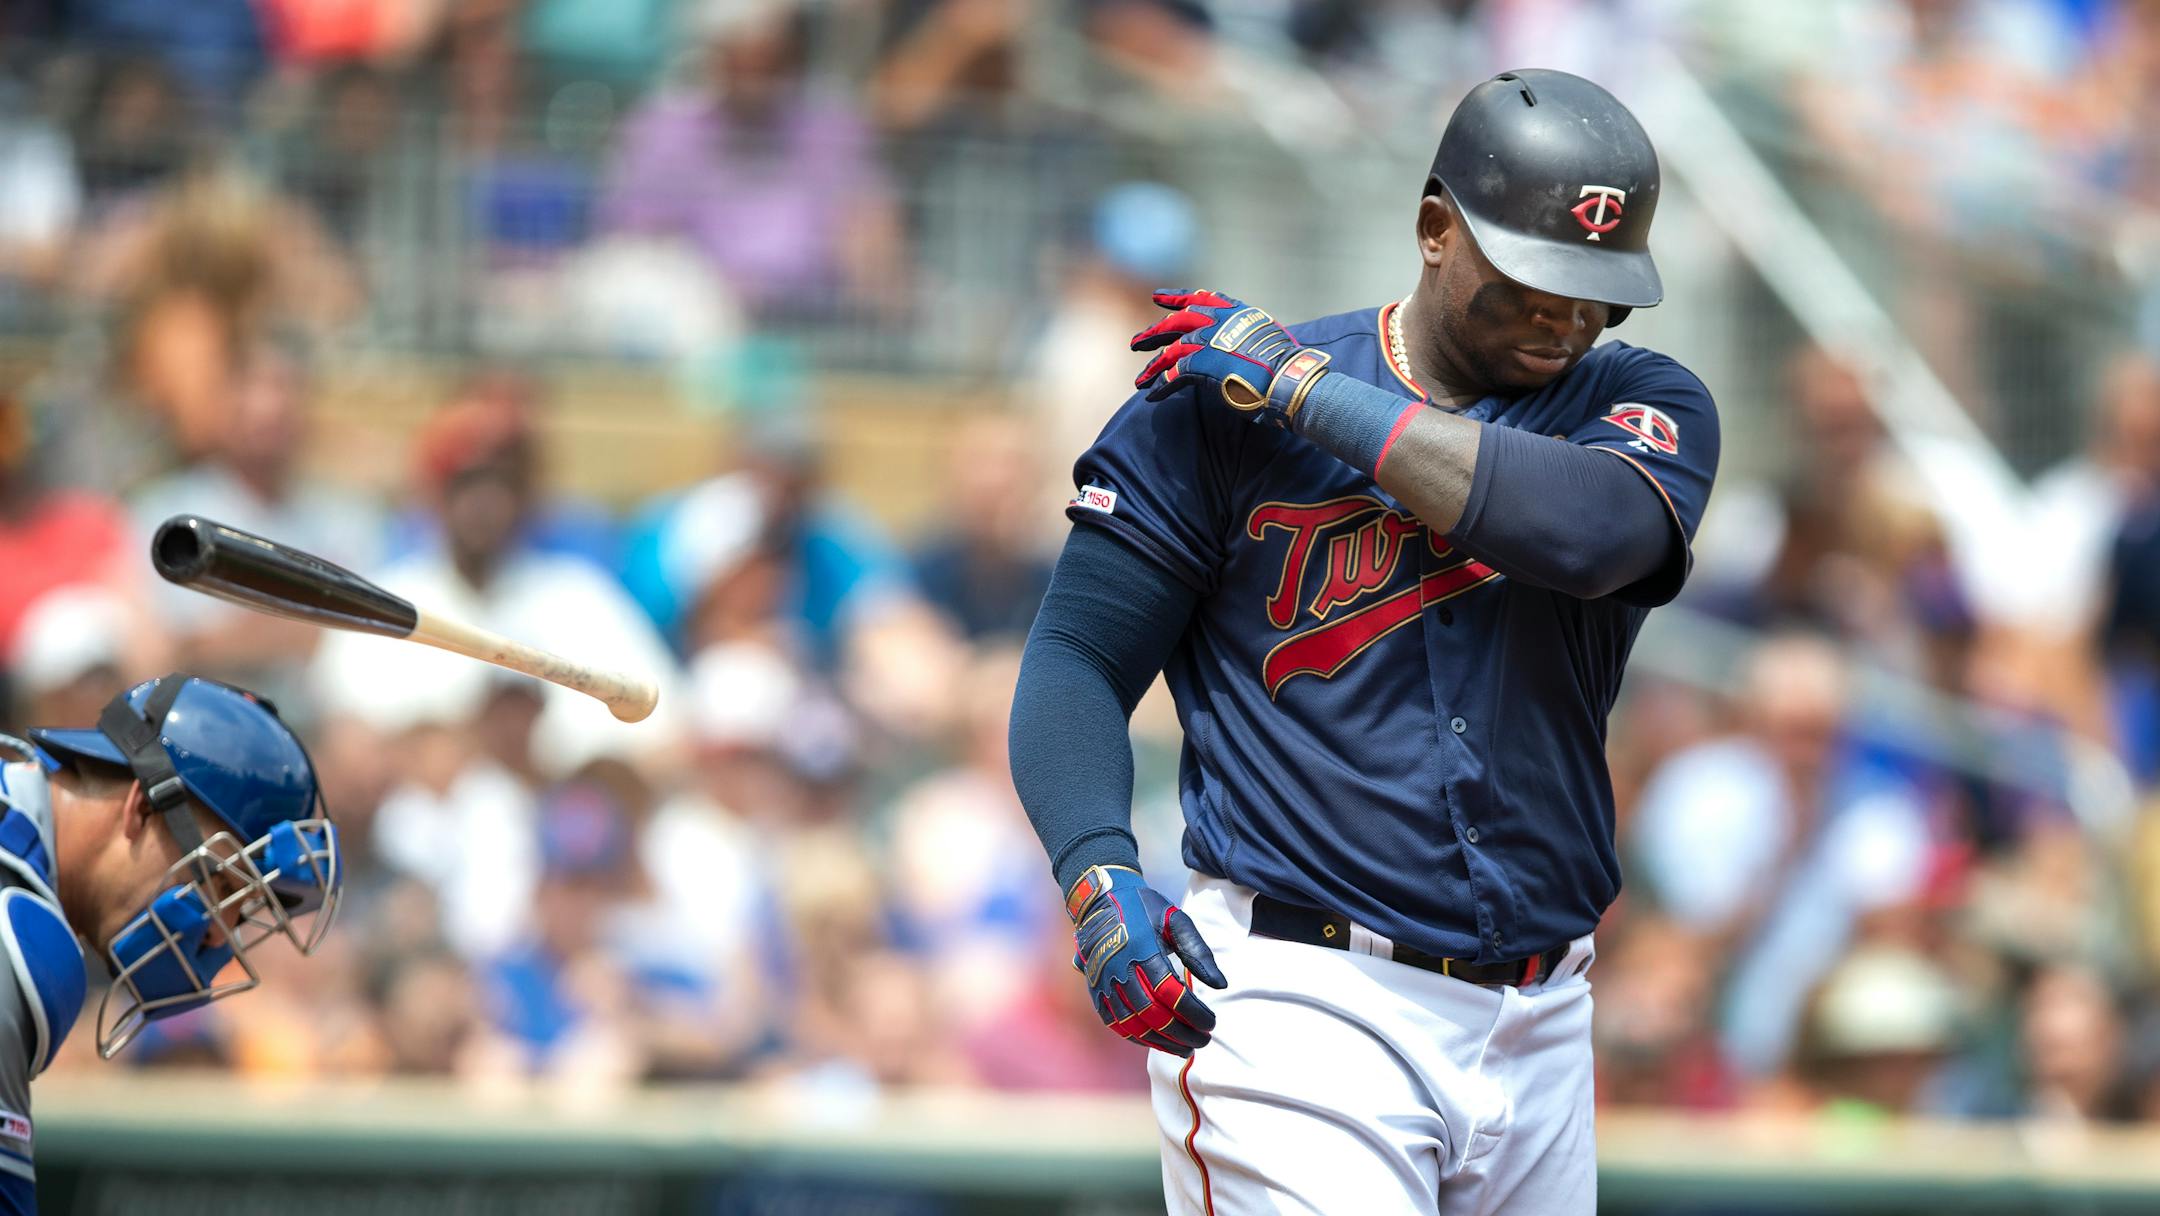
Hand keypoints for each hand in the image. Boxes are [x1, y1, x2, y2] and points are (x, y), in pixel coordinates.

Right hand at [1066, 865, 1226, 1055]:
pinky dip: (1136, 1037)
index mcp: (1142, 949)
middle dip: (1181, 1033)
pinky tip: (1156, 1041)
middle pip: (1153, 1014)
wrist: (1099, 899)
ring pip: (1133, 1024)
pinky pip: (1115, 1022)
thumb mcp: (1175, 919)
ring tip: (1184, 1048)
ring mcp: (1104, 982)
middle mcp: (1119, 969)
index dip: (1194, 1013)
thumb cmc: (1143, 908)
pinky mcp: (1095, 989)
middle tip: (1203, 1040)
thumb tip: (1220, 984)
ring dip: (1161, 1042)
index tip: (1212, 1023)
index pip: (1171, 993)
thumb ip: (1198, 951)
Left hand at [1130, 289, 1333, 425]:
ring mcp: (1208, 342)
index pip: (1201, 299)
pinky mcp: (1200, 366)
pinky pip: (1173, 376)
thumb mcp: (1268, 340)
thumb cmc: (1288, 367)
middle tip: (1136, 343)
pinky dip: (1161, 387)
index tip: (1158, 297)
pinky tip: (1152, 397)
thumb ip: (1249, 338)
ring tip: (1139, 380)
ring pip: (1170, 352)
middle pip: (1177, 323)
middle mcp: (1218, 322)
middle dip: (1154, 333)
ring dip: (1152, 367)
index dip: (1177, 298)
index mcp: (1236, 313)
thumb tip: (1245, 349)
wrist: (1289, 379)